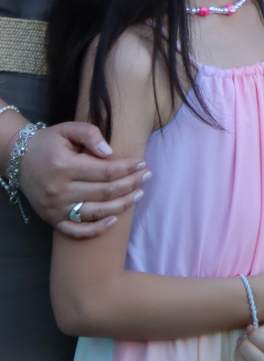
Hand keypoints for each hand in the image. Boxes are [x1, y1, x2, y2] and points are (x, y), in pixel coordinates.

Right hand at [19, 123, 148, 237]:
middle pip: (104, 192)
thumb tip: (110, 152)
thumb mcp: (67, 129)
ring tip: (139, 194)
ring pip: (95, 213)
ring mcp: (56, 208)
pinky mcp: (52, 219)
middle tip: (147, 176)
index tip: (142, 163)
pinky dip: (96, 229)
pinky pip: (77, 231)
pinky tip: (114, 220)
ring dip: (121, 205)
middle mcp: (60, 190)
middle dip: (130, 184)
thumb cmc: (48, 142)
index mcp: (65, 166)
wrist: (19, 159)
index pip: (105, 171)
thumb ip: (89, 134)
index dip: (127, 168)